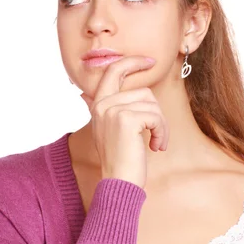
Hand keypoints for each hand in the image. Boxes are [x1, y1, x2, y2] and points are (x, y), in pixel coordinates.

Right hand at [80, 55, 168, 189]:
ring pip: (152, 104)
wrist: (119, 182)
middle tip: (157, 133)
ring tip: (155, 143)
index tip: (150, 61)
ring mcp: (112, 110)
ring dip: (160, 126)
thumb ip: (102, 109)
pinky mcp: (126, 119)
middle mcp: (102, 104)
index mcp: (97, 105)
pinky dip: (162, 132)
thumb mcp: (107, 130)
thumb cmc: (120, 159)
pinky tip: (156, 147)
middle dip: (156, 113)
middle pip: (143, 92)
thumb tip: (82, 94)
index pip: (113, 71)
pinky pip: (156, 116)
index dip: (132, 61)